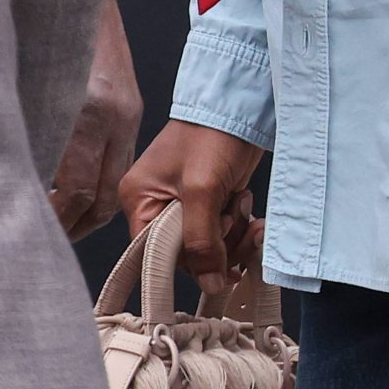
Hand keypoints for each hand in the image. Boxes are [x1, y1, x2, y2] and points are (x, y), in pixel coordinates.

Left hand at [50, 0, 142, 238]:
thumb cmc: (47, 42)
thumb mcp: (34, 94)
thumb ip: (34, 140)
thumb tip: (20, 182)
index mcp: (89, 115)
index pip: (78, 192)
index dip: (55, 219)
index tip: (33, 228)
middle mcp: (116, 120)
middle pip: (103, 199)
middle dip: (73, 226)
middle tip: (46, 237)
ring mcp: (130, 115)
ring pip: (117, 186)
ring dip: (90, 213)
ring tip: (62, 222)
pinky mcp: (134, 110)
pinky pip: (121, 163)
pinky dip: (102, 186)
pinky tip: (79, 191)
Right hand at [120, 119, 263, 299]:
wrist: (242, 103)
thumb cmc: (212, 135)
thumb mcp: (202, 190)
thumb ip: (202, 242)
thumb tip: (211, 285)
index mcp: (139, 200)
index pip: (155, 253)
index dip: (186, 264)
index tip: (217, 264)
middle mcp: (157, 204)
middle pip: (185, 252)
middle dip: (218, 246)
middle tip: (236, 226)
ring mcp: (186, 202)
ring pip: (209, 245)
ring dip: (234, 235)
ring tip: (245, 209)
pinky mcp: (211, 198)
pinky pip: (223, 230)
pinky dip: (240, 225)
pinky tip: (249, 207)